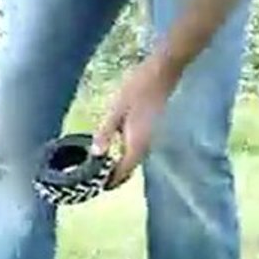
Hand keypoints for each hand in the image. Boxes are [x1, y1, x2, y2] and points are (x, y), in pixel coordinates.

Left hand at [91, 53, 181, 189]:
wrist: (163, 73)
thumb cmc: (138, 88)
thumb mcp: (116, 110)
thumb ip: (105, 133)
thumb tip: (95, 155)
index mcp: (136, 144)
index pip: (122, 173)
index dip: (108, 182)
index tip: (94, 186)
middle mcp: (146, 147)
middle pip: (129, 171)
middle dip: (113, 178)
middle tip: (94, 178)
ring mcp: (151, 140)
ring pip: (133, 162)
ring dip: (119, 168)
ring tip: (100, 166)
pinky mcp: (151, 132)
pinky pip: (136, 152)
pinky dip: (125, 157)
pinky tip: (113, 150)